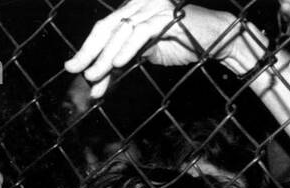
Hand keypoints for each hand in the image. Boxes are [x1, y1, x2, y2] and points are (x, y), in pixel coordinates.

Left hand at [65, 0, 251, 99]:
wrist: (216, 40)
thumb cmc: (183, 45)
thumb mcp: (147, 54)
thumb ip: (122, 60)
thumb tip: (97, 78)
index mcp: (133, 10)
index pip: (104, 29)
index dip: (87, 48)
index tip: (73, 67)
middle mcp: (140, 4)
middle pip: (107, 27)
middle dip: (89, 51)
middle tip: (75, 70)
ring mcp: (153, 8)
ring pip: (121, 32)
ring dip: (105, 57)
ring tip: (95, 77)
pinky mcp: (167, 15)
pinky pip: (142, 33)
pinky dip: (128, 49)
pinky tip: (117, 63)